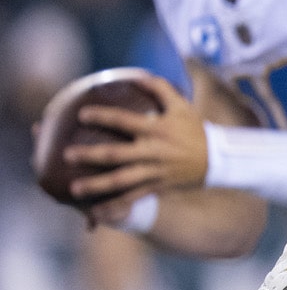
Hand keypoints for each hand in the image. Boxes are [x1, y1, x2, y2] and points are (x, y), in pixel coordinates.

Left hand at [64, 75, 207, 202]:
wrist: (216, 159)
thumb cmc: (194, 129)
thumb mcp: (182, 105)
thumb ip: (160, 88)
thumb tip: (136, 76)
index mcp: (156, 129)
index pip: (124, 121)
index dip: (103, 117)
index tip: (83, 115)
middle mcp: (153, 151)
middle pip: (116, 155)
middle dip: (90, 155)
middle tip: (67, 155)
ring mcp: (154, 172)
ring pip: (121, 181)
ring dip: (97, 185)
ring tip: (74, 189)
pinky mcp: (157, 187)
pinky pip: (132, 198)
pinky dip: (115, 206)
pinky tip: (96, 213)